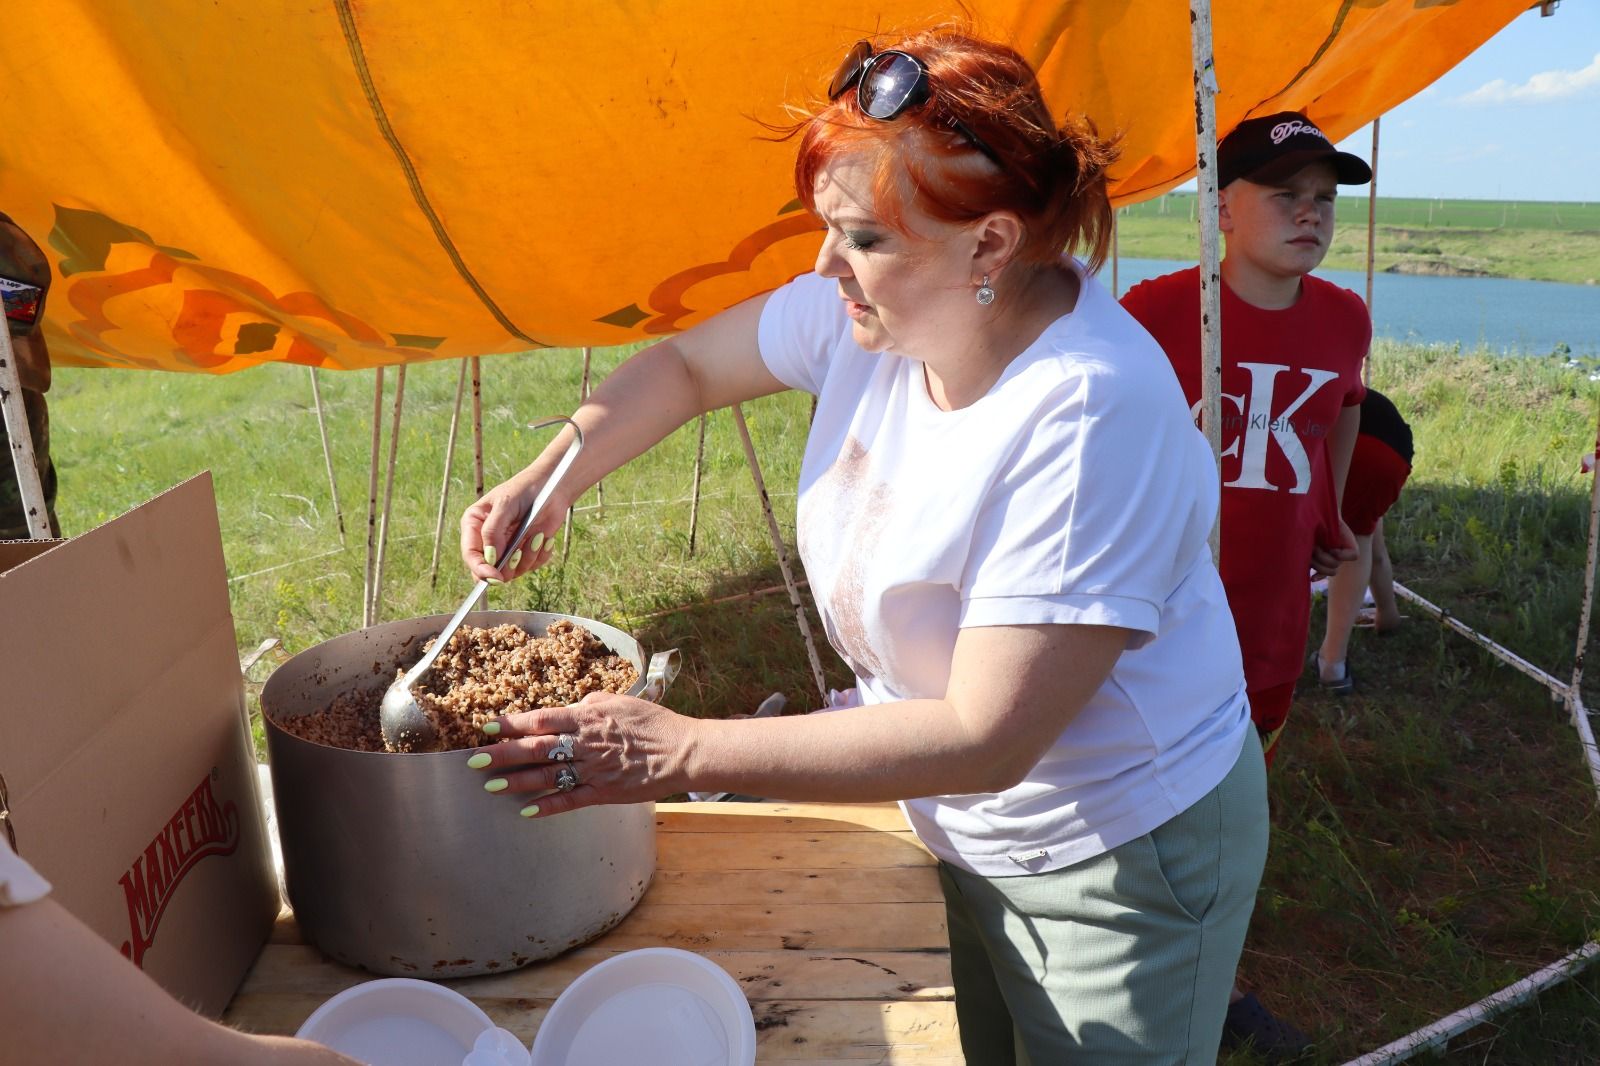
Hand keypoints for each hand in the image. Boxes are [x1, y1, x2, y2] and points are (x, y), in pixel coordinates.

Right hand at [458, 473, 564, 582]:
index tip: (496, 577)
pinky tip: (544, 537)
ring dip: (528, 557)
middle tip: (521, 552)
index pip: (470, 555)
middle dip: (507, 567)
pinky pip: (531, 566)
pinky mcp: (525, 553)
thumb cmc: (523, 490)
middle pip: (489, 571)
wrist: (550, 488)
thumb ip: (493, 531)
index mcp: (474, 526)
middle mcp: (487, 542)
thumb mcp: (505, 505)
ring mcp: (507, 549)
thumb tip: (490, 558)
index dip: (480, 570)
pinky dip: (540, 554)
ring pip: (512, 571)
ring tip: (537, 536)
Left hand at [463, 691, 696, 816]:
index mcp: (588, 717)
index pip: (541, 719)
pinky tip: (527, 810)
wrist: (681, 751)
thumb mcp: (620, 702)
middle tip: (475, 759)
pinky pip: (571, 800)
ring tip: (490, 785)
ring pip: (548, 776)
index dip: (511, 723)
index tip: (487, 726)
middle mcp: (586, 743)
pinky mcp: (604, 792)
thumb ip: (590, 704)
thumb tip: (568, 708)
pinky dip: (548, 805)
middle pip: (536, 748)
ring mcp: (594, 770)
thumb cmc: (653, 723)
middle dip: (503, 753)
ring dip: (517, 780)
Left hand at [1309, 517, 1358, 577]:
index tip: (1331, 549)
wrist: (1313, 515)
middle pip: (1336, 565)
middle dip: (1323, 558)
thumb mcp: (1330, 517)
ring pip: (1329, 571)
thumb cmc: (1322, 514)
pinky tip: (1312, 578)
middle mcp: (1340, 552)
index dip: (1342, 555)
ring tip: (1309, 554)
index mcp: (1347, 541)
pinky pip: (1322, 574)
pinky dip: (1318, 576)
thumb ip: (1333, 525)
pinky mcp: (1320, 560)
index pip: (1353, 555)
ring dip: (1317, 565)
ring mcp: (1331, 557)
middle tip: (1313, 548)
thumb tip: (1329, 541)